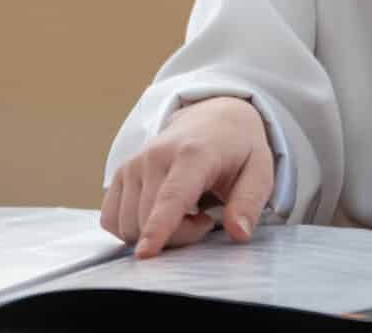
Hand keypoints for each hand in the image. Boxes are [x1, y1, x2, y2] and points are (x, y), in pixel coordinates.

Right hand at [100, 96, 274, 258]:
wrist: (213, 117)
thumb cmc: (237, 149)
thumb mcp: (260, 171)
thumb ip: (249, 203)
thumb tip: (239, 233)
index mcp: (193, 154)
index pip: (172, 196)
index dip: (159, 228)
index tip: (146, 254)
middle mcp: (156, 155)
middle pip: (149, 220)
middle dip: (177, 236)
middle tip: (204, 220)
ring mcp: (134, 163)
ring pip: (128, 224)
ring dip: (154, 233)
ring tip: (185, 212)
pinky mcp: (121, 173)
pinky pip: (111, 219)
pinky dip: (131, 228)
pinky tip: (157, 214)